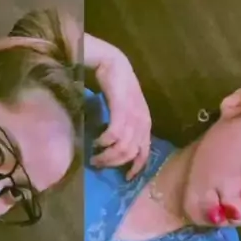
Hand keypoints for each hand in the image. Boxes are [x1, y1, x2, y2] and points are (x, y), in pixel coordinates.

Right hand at [91, 51, 151, 180]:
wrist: (113, 63)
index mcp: (145, 124)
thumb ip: (125, 128)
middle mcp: (142, 122)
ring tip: (94, 155)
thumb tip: (116, 148)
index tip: (125, 178)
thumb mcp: (126, 111)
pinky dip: (104, 142)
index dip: (136, 168)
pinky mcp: (122, 109)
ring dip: (106, 155)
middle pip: (130, 154)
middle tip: (98, 163)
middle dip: (113, 163)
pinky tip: (96, 141)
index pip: (145, 153)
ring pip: (122, 147)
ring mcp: (133, 116)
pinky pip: (114, 134)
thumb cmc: (118, 86)